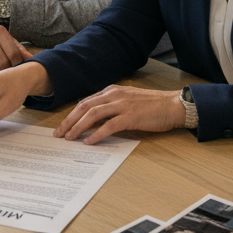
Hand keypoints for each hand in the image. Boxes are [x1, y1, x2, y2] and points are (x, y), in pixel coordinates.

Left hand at [55, 85, 185, 144]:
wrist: (173, 105)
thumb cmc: (153, 106)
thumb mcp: (128, 101)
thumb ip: (112, 107)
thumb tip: (94, 122)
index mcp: (113, 91)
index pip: (86, 102)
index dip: (72, 114)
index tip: (63, 125)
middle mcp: (115, 95)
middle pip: (85, 107)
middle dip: (69, 121)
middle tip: (59, 134)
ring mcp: (122, 105)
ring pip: (93, 115)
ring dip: (78, 127)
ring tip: (70, 138)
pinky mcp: (130, 116)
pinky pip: (108, 126)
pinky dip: (96, 134)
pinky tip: (89, 142)